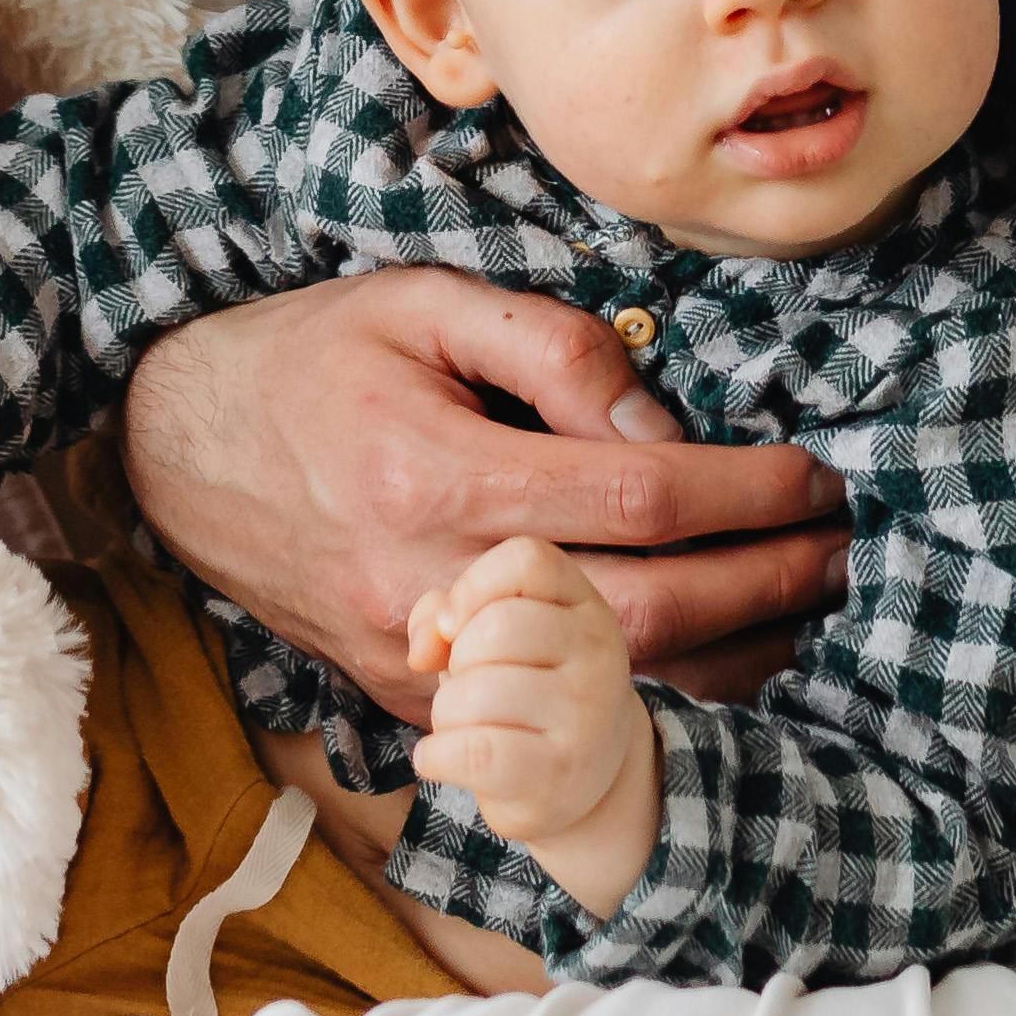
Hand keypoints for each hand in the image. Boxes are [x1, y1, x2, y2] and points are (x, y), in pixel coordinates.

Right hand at [118, 268, 843, 720]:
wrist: (176, 453)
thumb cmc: (310, 358)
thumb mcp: (420, 302)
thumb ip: (550, 349)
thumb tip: (662, 424)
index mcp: (438, 473)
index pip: (639, 497)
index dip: (746, 492)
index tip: (813, 475)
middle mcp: (431, 584)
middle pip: (644, 614)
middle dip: (764, 585)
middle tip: (839, 549)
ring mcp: (422, 662)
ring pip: (609, 688)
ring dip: (728, 657)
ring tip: (802, 608)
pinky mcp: (415, 704)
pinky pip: (553, 713)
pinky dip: (645, 691)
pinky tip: (709, 653)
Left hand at [408, 537, 655, 910]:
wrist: (582, 778)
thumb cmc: (524, 688)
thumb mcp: (496, 636)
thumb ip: (448, 613)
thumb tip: (424, 647)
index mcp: (585, 607)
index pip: (526, 560)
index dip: (473, 585)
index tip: (453, 625)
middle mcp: (599, 655)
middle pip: (496, 627)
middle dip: (458, 659)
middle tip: (472, 685)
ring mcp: (586, 718)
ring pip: (475, 693)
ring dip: (447, 713)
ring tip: (467, 727)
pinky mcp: (559, 775)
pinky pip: (474, 753)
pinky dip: (437, 756)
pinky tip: (439, 759)